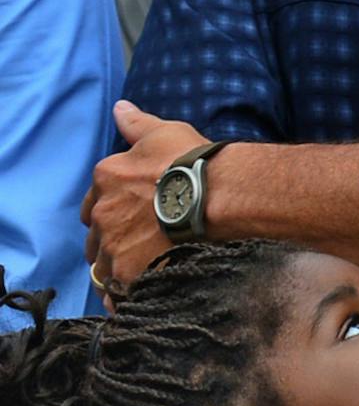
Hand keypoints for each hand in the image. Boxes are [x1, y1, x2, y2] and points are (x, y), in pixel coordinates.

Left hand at [81, 101, 211, 289]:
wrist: (217, 194)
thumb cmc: (193, 161)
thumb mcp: (162, 133)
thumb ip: (137, 124)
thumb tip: (120, 108)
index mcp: (106, 179)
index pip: (94, 204)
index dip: (108, 214)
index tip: (125, 221)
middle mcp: (104, 212)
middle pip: (96, 239)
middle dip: (110, 245)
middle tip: (134, 251)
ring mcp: (116, 244)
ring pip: (104, 267)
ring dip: (116, 272)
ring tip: (138, 279)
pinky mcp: (132, 270)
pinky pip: (119, 292)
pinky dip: (124, 296)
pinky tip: (135, 298)